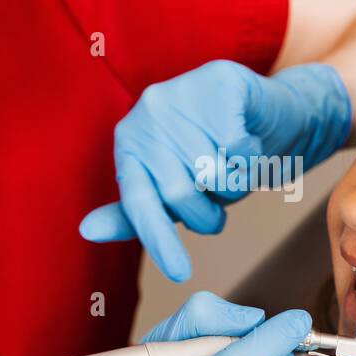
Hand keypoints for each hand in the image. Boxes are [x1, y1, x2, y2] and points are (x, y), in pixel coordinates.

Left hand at [79, 60, 351, 280]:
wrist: (270, 114)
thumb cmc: (218, 157)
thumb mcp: (175, 189)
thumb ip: (137, 212)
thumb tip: (86, 230)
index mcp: (130, 141)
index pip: (138, 200)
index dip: (158, 239)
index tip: (180, 273)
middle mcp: (147, 112)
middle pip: (180, 193)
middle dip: (210, 213)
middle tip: (221, 196)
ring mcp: (182, 93)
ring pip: (215, 174)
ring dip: (237, 184)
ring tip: (237, 163)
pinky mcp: (221, 82)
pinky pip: (240, 149)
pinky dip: (254, 159)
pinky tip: (251, 140)